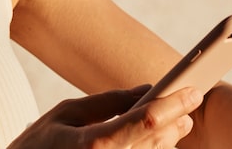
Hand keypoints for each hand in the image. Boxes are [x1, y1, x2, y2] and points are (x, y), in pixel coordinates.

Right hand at [7, 86, 201, 148]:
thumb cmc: (39, 146)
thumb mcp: (66, 113)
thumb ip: (108, 102)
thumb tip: (145, 89)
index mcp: (94, 145)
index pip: (144, 120)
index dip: (173, 103)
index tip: (193, 91)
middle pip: (157, 140)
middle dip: (176, 119)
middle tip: (190, 101)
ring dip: (169, 137)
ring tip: (178, 121)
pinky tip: (158, 141)